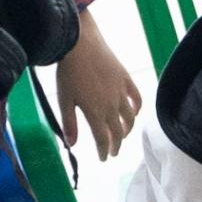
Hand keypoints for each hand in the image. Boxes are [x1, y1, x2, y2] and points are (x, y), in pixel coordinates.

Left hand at [53, 16, 141, 161]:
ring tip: (123, 134)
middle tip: (113, 151)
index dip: (104, 151)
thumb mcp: (64, 99)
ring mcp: (121, 93)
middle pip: (118, 132)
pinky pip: (137, 99)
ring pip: (130, 118)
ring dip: (127, 130)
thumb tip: (72, 145)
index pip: (103, 140)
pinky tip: (135, 113)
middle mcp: (112, 106)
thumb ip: (70, 123)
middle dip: (116, 145)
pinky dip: (137, 109)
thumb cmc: (68, 71)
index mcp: (95, 113)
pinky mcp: (126, 79)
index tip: (103, 159)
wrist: (80, 42)